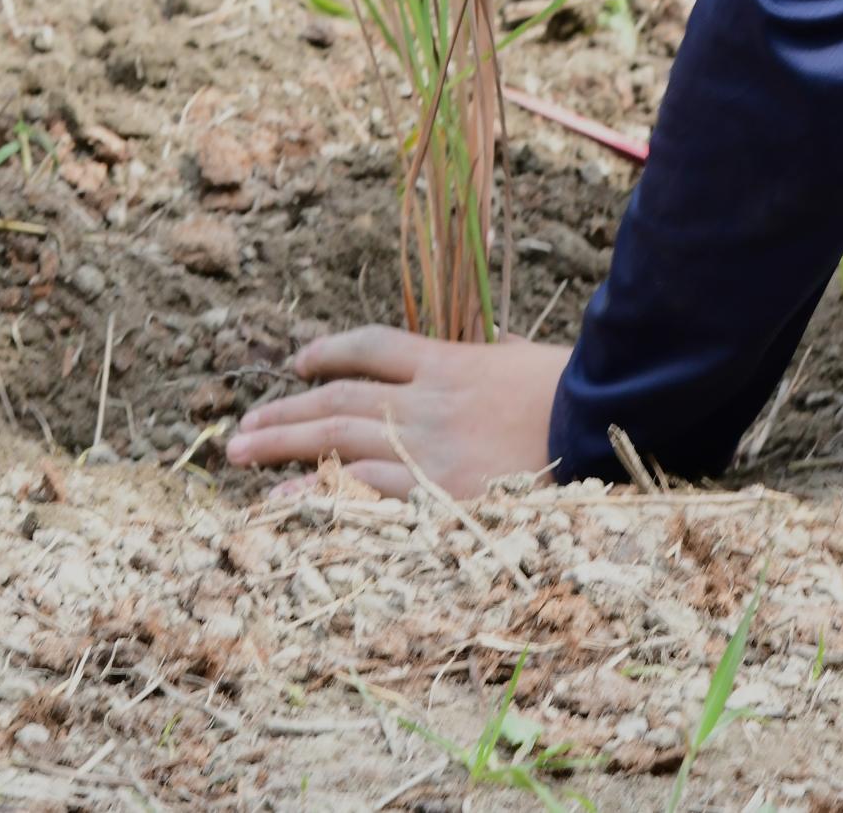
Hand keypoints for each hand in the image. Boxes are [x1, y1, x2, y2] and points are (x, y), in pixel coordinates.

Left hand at [224, 329, 565, 497]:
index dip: (330, 351)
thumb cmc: (576, 391)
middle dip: (284, 411)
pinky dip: (316, 490)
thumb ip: (505, 353)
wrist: (601, 421)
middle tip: (241, 429)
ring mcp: (424, 442)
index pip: (373, 347)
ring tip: (241, 453)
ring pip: (335, 435)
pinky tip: (283, 498)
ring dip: (282, 443)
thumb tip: (502, 345)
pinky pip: (358, 486)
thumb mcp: (534, 357)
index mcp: (450, 361)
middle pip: (336, 396)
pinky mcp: (432, 487)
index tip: (299, 361)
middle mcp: (425, 398)